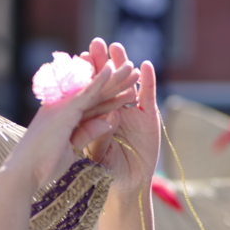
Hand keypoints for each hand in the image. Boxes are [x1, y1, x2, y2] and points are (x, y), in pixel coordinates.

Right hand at [5, 59, 137, 188]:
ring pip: (92, 89)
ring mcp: (61, 106)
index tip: (126, 92)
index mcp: (62, 117)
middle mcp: (60, 107)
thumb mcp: (71, 150)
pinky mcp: (63, 110)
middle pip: (94, 93)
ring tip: (131, 66)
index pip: (91, 105)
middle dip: (115, 83)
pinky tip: (112, 70)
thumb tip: (108, 120)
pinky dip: (99, 81)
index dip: (109, 97)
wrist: (24, 174)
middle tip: (132, 70)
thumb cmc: (42, 168)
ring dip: (113, 76)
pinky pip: (85, 93)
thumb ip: (87, 134)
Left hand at [81, 40, 160, 193]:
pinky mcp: (149, 119)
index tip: (80, 56)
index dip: (87, 74)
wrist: (126, 187)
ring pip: (127, 84)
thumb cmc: (104, 171)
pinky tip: (145, 66)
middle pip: (109, 82)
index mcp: (97, 116)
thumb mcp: (91, 149)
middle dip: (103, 62)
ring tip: (117, 48)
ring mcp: (133, 113)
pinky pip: (148, 97)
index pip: (92, 91)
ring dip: (123, 65)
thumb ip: (90, 132)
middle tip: (96, 43)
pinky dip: (148, 81)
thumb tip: (90, 114)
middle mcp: (115, 110)